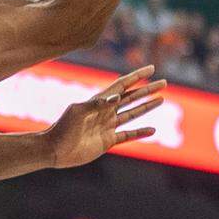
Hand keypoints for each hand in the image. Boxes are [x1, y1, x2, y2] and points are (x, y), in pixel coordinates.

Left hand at [44, 65, 165, 168]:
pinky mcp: (107, 141)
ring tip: (161, 99)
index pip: (122, 85)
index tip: (151, 68)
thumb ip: (95, 104)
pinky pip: (128, 135)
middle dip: (147, 90)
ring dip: (146, 107)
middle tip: (164, 82)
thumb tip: (116, 97)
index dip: (136, 76)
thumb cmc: (62, 129)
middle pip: (131, 97)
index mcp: (98, 101)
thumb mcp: (77, 112)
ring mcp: (107, 126)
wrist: (54, 150)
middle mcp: (104, 112)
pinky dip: (140, 132)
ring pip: (131, 114)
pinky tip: (152, 129)